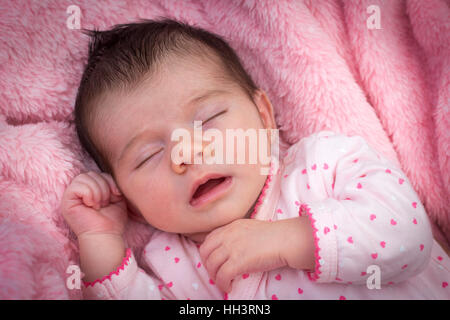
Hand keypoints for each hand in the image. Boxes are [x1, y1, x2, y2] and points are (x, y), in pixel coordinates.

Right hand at [60, 171, 127, 237]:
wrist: (106, 235)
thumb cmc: (112, 220)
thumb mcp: (116, 197)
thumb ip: (112, 184)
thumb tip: (109, 178)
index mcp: (90, 189)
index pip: (98, 173)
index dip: (109, 181)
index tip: (116, 195)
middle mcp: (79, 191)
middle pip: (91, 173)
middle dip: (103, 187)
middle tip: (105, 203)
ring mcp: (71, 195)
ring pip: (84, 177)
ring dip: (97, 191)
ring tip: (98, 205)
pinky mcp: (66, 201)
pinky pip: (77, 186)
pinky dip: (89, 194)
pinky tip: (91, 206)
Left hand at [199, 217, 315, 292]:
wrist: (286, 239)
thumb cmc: (274, 235)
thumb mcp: (249, 228)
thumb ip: (237, 235)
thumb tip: (231, 248)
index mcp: (231, 226)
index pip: (209, 239)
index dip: (207, 253)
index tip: (213, 261)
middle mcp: (228, 235)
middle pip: (205, 252)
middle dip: (207, 265)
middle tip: (216, 274)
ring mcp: (232, 248)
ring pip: (212, 265)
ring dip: (215, 277)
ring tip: (223, 282)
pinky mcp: (238, 261)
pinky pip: (222, 275)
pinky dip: (222, 283)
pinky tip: (229, 286)